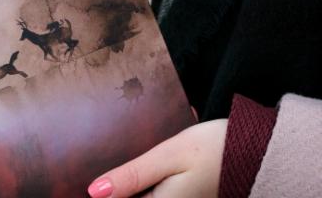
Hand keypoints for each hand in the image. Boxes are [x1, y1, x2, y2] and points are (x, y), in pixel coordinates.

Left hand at [87, 119, 227, 197]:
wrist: (259, 151)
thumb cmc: (214, 149)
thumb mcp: (168, 155)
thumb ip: (132, 176)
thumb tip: (94, 192)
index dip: (105, 192)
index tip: (85, 186)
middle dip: (117, 187)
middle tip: (104, 173)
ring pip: (144, 195)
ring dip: (133, 184)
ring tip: (123, 169)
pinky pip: (156, 193)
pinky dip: (146, 184)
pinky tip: (144, 169)